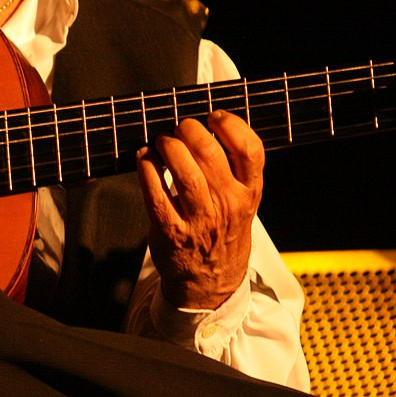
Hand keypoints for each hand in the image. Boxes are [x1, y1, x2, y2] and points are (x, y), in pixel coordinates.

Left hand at [136, 110, 262, 309]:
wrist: (211, 280)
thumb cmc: (223, 231)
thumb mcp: (243, 201)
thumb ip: (233, 168)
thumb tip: (209, 124)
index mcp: (248, 192)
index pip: (250, 150)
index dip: (230, 124)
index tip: (214, 116)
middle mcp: (227, 205)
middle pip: (210, 153)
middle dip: (189, 129)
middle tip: (179, 127)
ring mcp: (199, 219)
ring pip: (183, 171)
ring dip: (167, 146)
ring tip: (162, 141)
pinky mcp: (170, 231)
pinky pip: (155, 193)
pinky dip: (147, 168)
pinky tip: (145, 158)